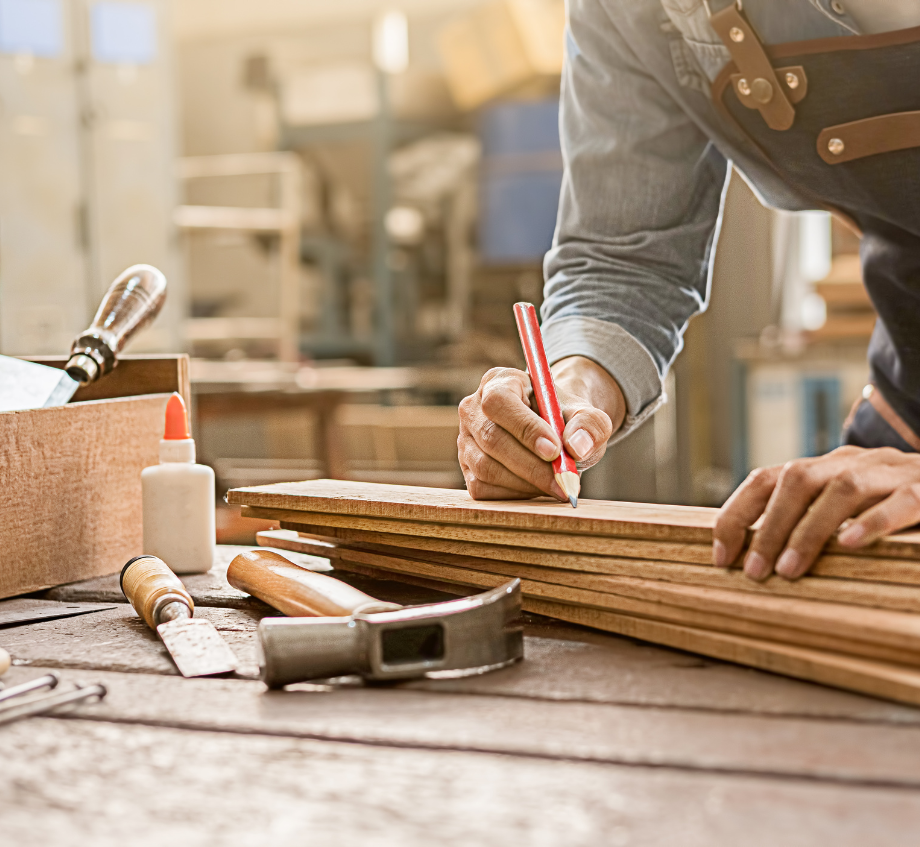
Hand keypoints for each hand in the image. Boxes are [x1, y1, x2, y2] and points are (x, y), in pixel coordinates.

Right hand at [458, 356, 624, 499]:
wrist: (554, 433)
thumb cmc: (565, 420)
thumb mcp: (586, 415)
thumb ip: (589, 425)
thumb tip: (576, 447)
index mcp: (499, 381)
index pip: (500, 402)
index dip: (525, 428)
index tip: (555, 451)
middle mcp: (473, 409)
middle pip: (492, 440)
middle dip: (531, 466)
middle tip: (564, 481)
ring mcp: (465, 440)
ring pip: (487, 468)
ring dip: (526, 483)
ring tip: (557, 484)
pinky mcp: (467, 468)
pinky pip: (484, 488)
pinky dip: (515, 494)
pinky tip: (538, 487)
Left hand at [713, 446, 919, 580]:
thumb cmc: (888, 503)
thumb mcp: (841, 506)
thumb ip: (804, 520)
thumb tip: (752, 560)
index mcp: (822, 467)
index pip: (765, 479)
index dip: (737, 514)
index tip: (722, 556)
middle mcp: (849, 463)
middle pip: (797, 481)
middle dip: (769, 528)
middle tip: (754, 572)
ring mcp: (888, 473)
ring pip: (842, 490)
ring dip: (810, 531)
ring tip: (790, 570)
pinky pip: (900, 501)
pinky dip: (873, 521)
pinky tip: (851, 545)